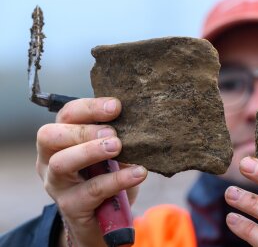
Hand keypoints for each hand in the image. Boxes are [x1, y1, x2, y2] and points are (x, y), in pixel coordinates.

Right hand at [36, 98, 146, 246]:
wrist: (102, 219)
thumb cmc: (106, 176)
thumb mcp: (110, 153)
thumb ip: (115, 137)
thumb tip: (138, 121)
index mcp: (60, 139)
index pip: (66, 115)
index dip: (90, 107)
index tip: (117, 106)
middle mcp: (50, 159)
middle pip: (50, 135)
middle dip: (83, 130)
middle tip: (113, 133)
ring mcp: (56, 184)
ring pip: (61, 163)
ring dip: (90, 151)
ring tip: (117, 147)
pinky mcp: (70, 206)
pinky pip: (91, 190)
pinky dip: (117, 179)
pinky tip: (138, 172)